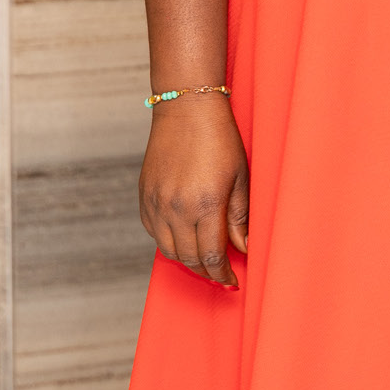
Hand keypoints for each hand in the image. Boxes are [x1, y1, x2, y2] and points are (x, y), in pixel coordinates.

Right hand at [138, 96, 248, 286]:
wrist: (186, 108)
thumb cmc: (219, 138)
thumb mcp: (240, 177)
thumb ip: (239, 217)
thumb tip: (244, 248)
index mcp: (204, 204)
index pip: (210, 256)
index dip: (222, 274)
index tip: (232, 281)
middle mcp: (175, 208)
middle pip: (188, 258)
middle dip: (206, 271)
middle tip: (221, 274)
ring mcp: (156, 203)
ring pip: (168, 250)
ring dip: (187, 260)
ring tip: (204, 260)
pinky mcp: (144, 196)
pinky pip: (153, 232)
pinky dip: (168, 242)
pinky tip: (184, 238)